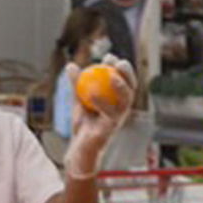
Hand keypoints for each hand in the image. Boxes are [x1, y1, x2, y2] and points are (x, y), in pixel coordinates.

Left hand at [66, 57, 136, 179]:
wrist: (79, 147)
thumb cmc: (83, 125)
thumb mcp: (78, 100)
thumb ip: (76, 84)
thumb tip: (70, 64)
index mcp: (117, 100)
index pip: (123, 80)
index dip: (120, 66)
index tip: (109, 56)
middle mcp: (122, 109)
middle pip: (131, 87)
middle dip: (128, 72)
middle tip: (117, 61)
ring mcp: (118, 119)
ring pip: (126, 100)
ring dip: (121, 86)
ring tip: (112, 74)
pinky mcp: (112, 128)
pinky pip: (110, 114)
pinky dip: (102, 103)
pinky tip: (93, 94)